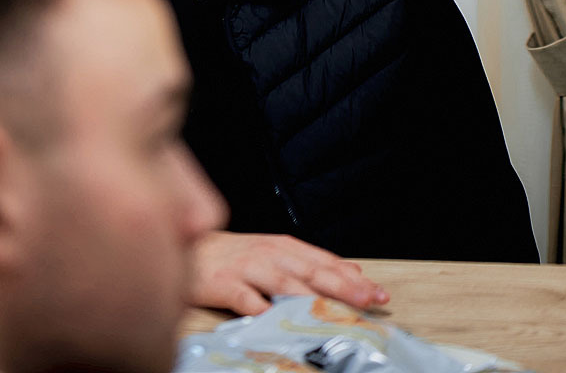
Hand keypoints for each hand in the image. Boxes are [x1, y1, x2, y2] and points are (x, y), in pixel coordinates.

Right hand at [189, 230, 389, 315]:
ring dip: (312, 298)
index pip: (324, 262)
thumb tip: (352, 269)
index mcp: (283, 247)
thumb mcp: (275, 253)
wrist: (187, 248)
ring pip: (285, 283)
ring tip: (335, 313)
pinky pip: (245, 298)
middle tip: (370, 300)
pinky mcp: (223, 283)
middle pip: (312, 271)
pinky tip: (275, 319)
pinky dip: (261, 307)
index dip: (352, 278)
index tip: (378, 293)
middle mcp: (269, 254)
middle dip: (343, 286)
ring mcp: (246, 268)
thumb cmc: (232, 255)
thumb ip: (311, 262)